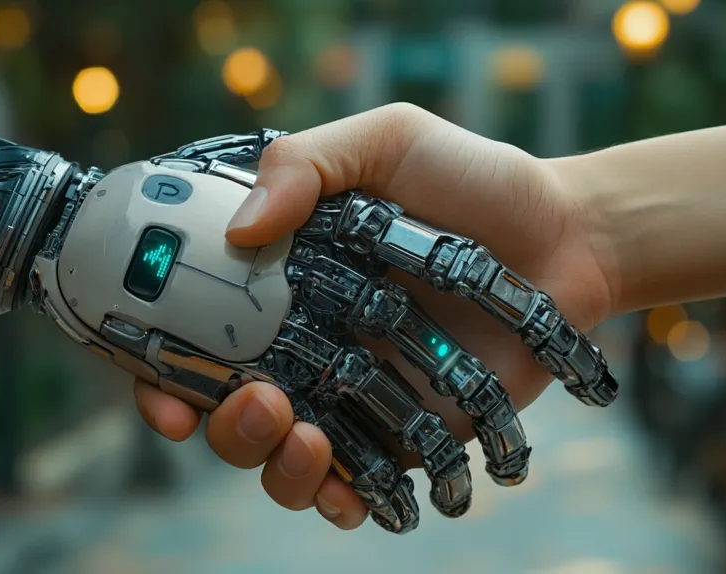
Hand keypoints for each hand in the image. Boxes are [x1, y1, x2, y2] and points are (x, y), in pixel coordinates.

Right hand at [133, 103, 621, 529]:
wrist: (568, 239)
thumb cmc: (476, 181)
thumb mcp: (389, 141)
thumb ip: (310, 164)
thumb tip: (241, 230)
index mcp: (282, 275)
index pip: (192, 328)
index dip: (158, 365)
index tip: (162, 387)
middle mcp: (304, 337)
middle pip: (226, 404)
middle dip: (221, 424)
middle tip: (257, 402)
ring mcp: (353, 388)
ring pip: (280, 454)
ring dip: (272, 465)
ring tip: (309, 442)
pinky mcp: (406, 427)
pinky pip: (356, 482)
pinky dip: (336, 500)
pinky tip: (345, 494)